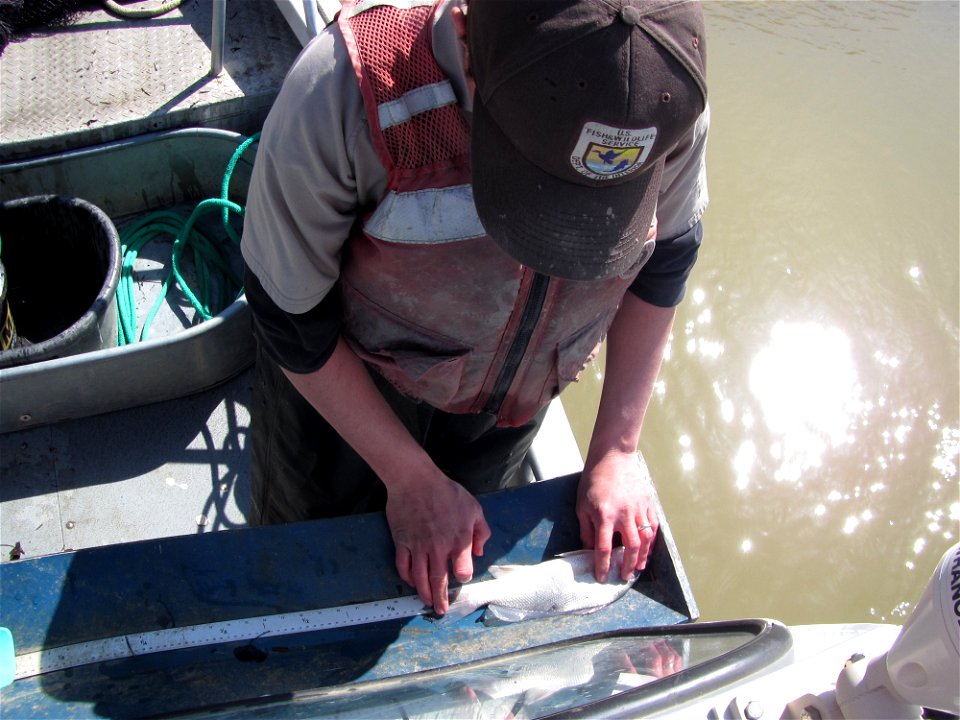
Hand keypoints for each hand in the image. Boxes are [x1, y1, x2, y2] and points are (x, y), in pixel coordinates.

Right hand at [386, 471, 490, 614]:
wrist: (415, 480)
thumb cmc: (446, 492)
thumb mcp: (473, 508)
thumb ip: (481, 532)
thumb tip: (480, 552)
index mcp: (459, 540)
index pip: (463, 571)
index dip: (463, 576)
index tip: (461, 576)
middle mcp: (438, 548)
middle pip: (439, 581)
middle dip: (440, 599)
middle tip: (441, 611)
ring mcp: (418, 547)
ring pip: (420, 578)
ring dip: (423, 594)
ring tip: (426, 602)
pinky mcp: (402, 542)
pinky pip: (403, 566)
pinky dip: (407, 578)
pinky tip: (411, 582)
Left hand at [576, 450, 658, 581]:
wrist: (613, 459)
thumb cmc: (594, 481)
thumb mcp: (582, 505)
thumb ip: (587, 529)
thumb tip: (590, 548)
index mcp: (604, 515)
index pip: (603, 547)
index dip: (602, 566)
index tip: (602, 577)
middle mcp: (624, 514)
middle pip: (630, 547)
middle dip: (627, 565)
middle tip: (624, 576)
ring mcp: (639, 508)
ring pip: (645, 539)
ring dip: (643, 557)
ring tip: (638, 568)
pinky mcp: (648, 503)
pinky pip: (653, 526)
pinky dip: (651, 541)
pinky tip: (647, 549)